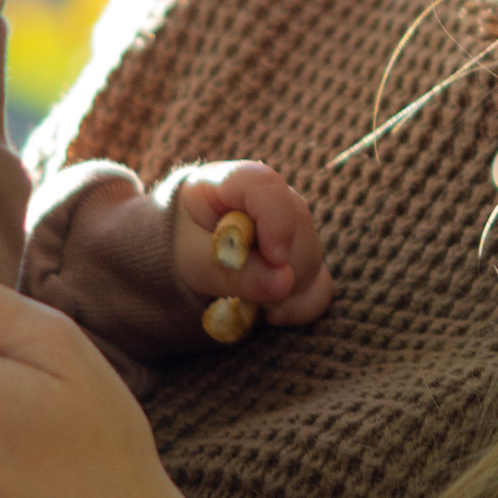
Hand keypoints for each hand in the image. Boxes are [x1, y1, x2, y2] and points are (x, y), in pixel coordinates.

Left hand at [173, 163, 332, 327]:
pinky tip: (275, 315)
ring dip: (289, 289)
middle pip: (298, 222)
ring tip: (251, 304)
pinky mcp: (299, 256)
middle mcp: (268, 197)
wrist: (176, 261)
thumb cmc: (176, 248)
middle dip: (282, 267)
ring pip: (313, 253)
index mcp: (231, 182)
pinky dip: (304, 303)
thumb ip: (232, 271)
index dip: (277, 221)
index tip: (276, 259)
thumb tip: (284, 283)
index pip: (267, 186)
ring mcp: (289, 225)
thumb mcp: (192, 261)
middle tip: (251, 295)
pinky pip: (321, 280)